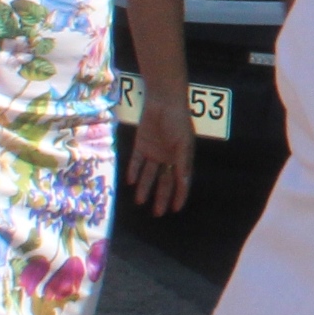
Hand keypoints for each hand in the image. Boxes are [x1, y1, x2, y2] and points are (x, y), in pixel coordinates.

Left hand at [128, 98, 194, 215]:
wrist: (163, 101)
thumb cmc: (178, 120)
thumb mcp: (183, 143)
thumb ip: (182, 163)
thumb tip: (184, 182)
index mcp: (181, 157)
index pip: (180, 181)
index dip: (179, 195)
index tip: (175, 209)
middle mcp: (168, 157)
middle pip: (164, 181)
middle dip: (161, 197)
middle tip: (157, 213)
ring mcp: (154, 152)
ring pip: (148, 174)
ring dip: (144, 187)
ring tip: (140, 202)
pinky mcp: (141, 145)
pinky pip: (136, 161)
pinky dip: (133, 171)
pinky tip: (129, 181)